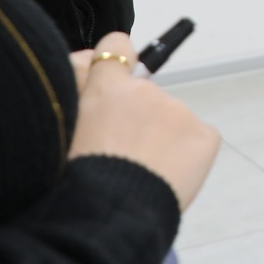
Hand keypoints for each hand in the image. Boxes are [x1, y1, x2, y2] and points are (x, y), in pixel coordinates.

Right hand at [67, 33, 220, 212]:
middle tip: (118, 154)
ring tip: (137, 174)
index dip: (114, 62)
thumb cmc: (71, 180)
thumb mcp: (58, 130)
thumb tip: (88, 62)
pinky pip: (196, 140)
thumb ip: (73, 93)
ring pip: (169, 121)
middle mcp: (146, 91)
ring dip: (157, 140)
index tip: (114, 78)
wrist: (109, 216)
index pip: (116, 47)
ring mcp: (179, 112)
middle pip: (143, 96)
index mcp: (106, 87)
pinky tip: (164, 176)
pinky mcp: (205, 135)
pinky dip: (185, 155)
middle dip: (133, 118)